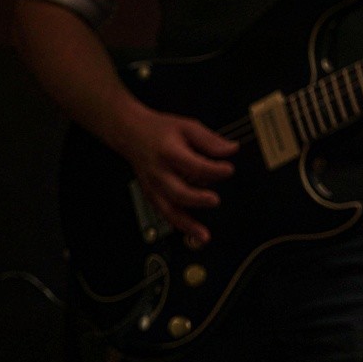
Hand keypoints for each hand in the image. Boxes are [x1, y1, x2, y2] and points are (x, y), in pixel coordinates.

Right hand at [114, 107, 235, 246]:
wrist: (131, 133)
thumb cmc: (160, 130)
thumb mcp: (188, 126)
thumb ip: (210, 140)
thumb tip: (231, 150)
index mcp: (169, 152)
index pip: (194, 165)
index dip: (214, 170)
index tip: (229, 169)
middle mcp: (159, 173)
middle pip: (177, 192)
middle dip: (197, 199)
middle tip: (215, 200)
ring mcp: (152, 186)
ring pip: (168, 210)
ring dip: (186, 225)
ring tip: (204, 235)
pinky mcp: (150, 194)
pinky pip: (164, 212)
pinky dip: (178, 224)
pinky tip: (192, 232)